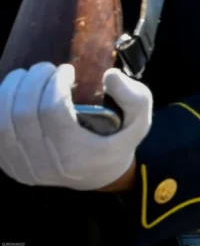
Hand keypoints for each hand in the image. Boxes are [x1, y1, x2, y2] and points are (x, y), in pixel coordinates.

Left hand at [0, 63, 151, 189]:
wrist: (97, 176)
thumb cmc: (117, 142)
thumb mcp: (140, 121)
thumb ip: (135, 97)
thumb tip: (108, 76)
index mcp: (77, 155)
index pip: (53, 110)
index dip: (55, 83)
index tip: (67, 70)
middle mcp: (44, 166)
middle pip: (23, 113)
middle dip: (32, 81)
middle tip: (46, 68)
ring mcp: (22, 168)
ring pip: (2, 120)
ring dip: (12, 89)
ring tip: (27, 76)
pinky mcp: (9, 165)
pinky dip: (2, 104)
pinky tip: (16, 91)